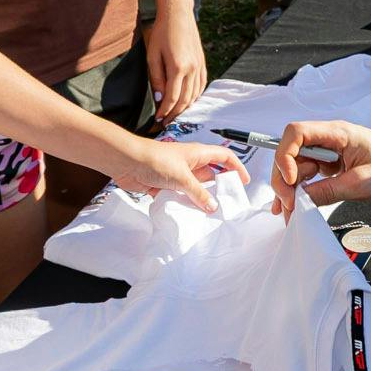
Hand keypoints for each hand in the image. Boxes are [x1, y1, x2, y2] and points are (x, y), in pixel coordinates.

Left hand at [106, 135, 246, 213]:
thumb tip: (213, 207)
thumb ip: (199, 193)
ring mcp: (177, 174)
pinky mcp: (164, 185)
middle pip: (210, 176)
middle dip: (218, 189)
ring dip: (200, 200)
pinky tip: (188, 216)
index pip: (224, 157)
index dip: (236, 167)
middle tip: (227, 205)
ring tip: (209, 215)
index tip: (243, 182)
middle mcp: (189, 163)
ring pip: (195, 189)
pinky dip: (184, 205)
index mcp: (198, 154)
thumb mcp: (183, 177)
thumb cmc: (156, 161)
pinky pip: (180, 197)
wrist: (126, 162)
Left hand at [143, 11, 207, 123]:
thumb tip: (160, 98)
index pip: (172, 98)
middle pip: (185, 100)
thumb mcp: (153, 55)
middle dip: (175, 114)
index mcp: (178, 67)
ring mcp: (199, 66)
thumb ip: (156, 78)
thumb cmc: (162, 32)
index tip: (158, 119)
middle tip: (166, 122)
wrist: (178, 14)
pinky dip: (195, 96)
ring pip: (195, 95)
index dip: (165, 111)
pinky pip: (201, 85)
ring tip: (175, 114)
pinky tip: (188, 101)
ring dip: (186, 108)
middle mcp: (192, 69)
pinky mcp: (202, 62)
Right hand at [270, 121, 370, 214]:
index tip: (292, 180)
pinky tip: (296, 204)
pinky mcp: (332, 163)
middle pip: (291, 152)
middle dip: (285, 178)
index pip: (296, 133)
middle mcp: (329, 139)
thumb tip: (300, 200)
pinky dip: (301, 189)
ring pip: (297, 165)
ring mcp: (329, 150)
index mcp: (336, 133)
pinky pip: (309, 173)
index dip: (286, 156)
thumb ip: (328, 191)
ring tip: (288, 211)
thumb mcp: (360, 184)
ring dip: (290, 187)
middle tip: (287, 204)